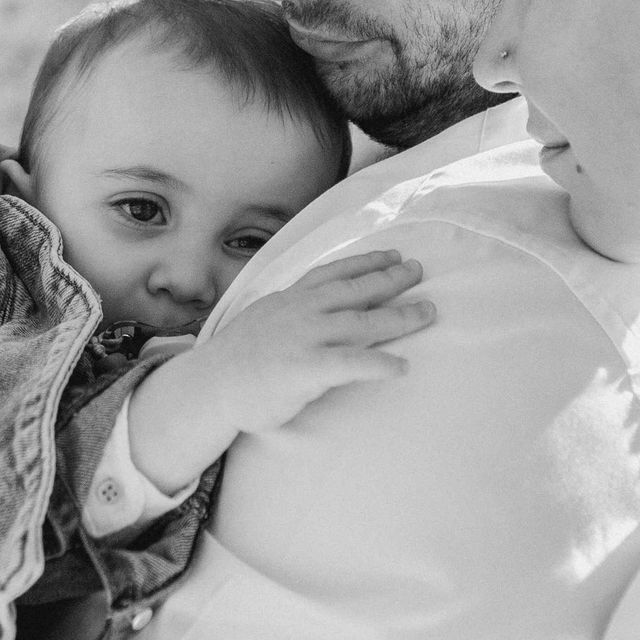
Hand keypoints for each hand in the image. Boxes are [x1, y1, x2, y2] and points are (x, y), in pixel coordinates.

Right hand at [125, 250, 434, 494]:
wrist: (211, 385)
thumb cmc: (237, 358)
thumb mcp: (263, 318)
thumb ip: (291, 310)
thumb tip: (312, 307)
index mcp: (292, 299)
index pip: (335, 272)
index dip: (367, 261)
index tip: (392, 253)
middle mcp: (303, 311)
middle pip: (357, 290)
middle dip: (392, 278)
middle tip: (420, 270)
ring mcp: (306, 338)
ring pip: (362, 323)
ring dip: (400, 317)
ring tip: (429, 313)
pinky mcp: (307, 369)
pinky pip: (351, 364)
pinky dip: (379, 364)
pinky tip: (402, 368)